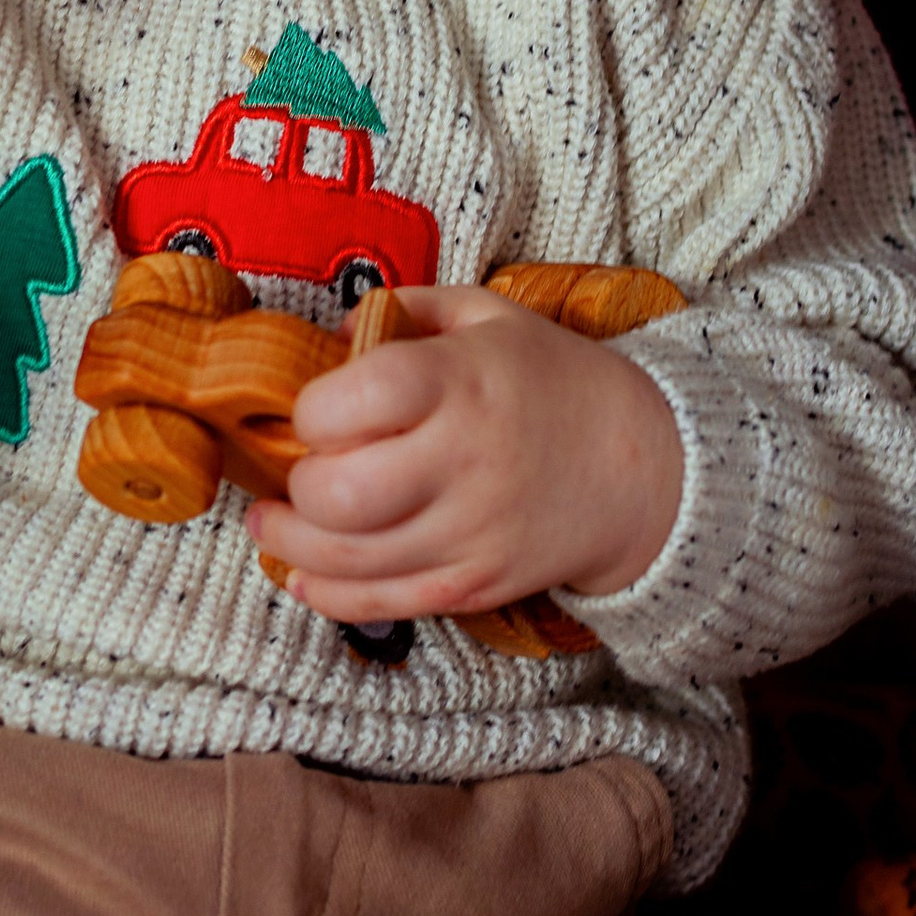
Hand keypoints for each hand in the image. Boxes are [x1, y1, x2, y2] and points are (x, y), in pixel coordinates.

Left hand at [248, 284, 683, 621]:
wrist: (643, 466)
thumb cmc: (552, 381)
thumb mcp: (487, 316)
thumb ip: (405, 311)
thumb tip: (328, 336)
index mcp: (458, 385)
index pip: (345, 406)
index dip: (310, 411)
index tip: (317, 410)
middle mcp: (461, 463)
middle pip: (335, 497)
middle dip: (296, 487)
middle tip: (297, 472)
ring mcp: (468, 535)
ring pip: (346, 560)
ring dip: (289, 544)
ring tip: (272, 523)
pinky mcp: (474, 585)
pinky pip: (380, 605)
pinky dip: (327, 593)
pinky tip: (302, 572)